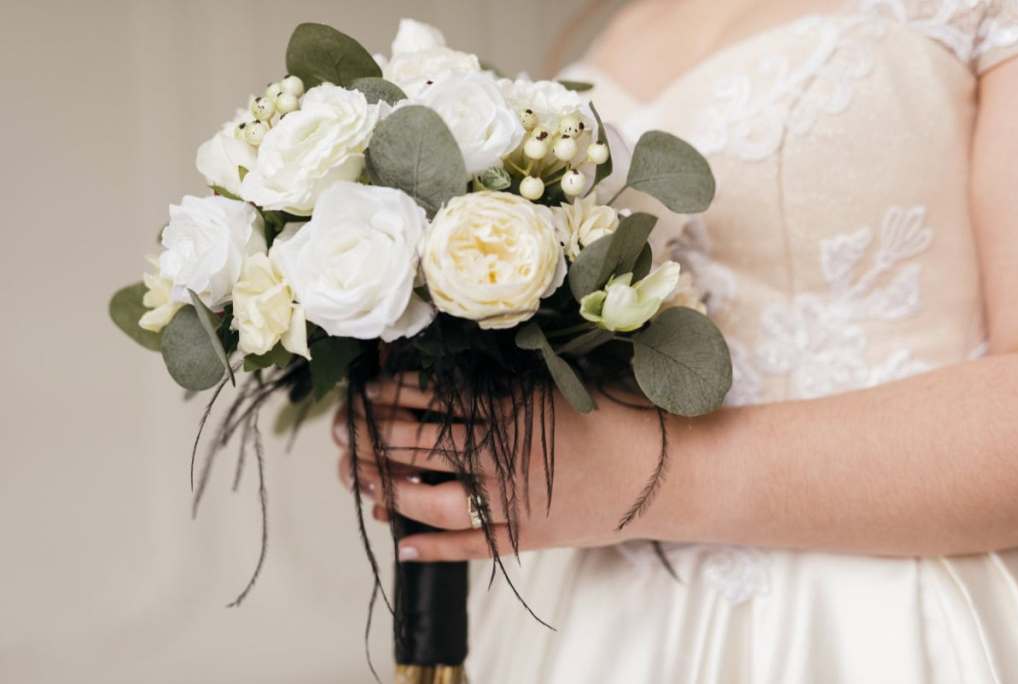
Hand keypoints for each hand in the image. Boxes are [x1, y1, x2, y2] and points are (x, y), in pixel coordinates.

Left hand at [332, 374, 670, 562]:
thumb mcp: (565, 381)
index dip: (389, 394)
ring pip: (428, 496)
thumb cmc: (622, 416)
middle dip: (371, 437)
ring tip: (355, 478)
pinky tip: (401, 546)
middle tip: (341, 431)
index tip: (364, 390)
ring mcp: (511, 500)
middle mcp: (501, 455)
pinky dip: (433, 549)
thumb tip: (456, 369)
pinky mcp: (527, 535)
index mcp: (510, 408)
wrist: (669, 473)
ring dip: (385, 487)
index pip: (430, 398)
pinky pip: (470, 547)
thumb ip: (513, 377)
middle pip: (416, 445)